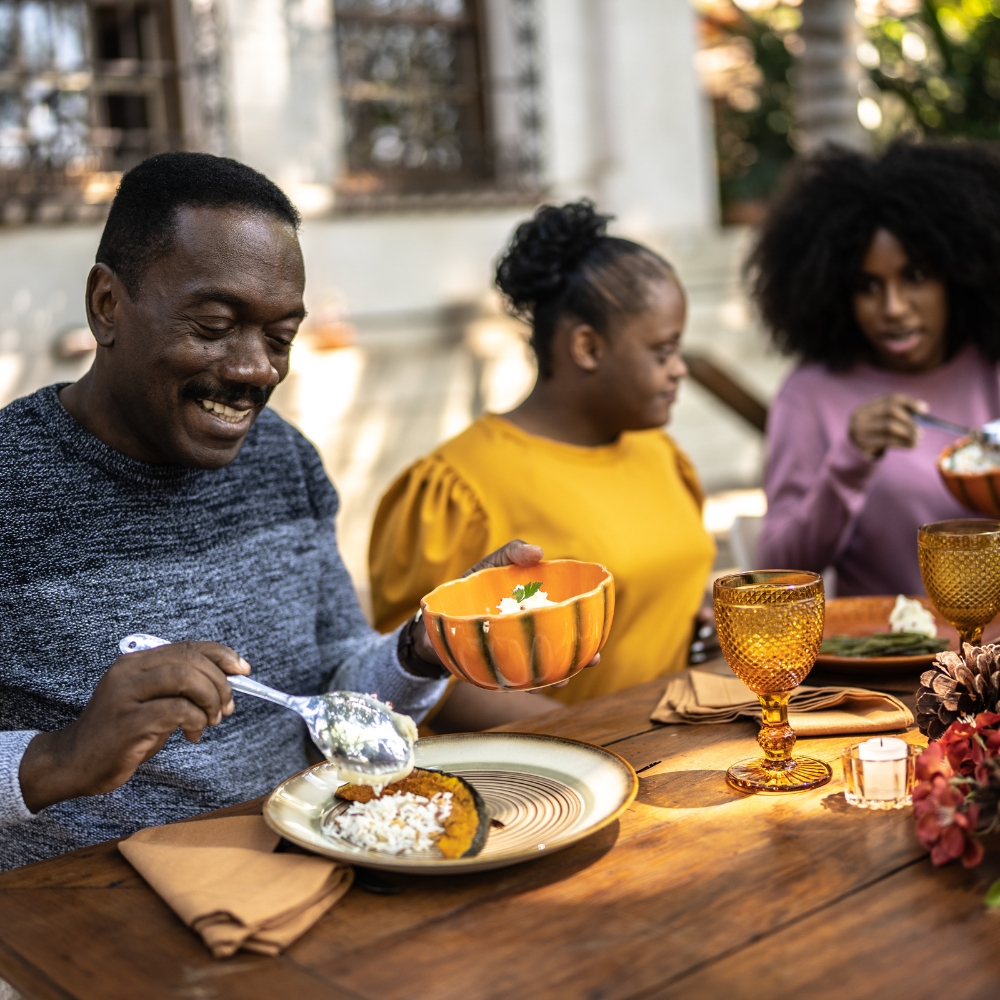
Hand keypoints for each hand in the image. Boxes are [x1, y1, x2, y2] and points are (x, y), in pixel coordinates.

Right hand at [18, 642, 249, 812]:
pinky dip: (196, 722)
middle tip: (226, 708)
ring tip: (211, 721)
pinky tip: (192, 735)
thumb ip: (181, 688)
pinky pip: (178, 711)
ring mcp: (126, 695)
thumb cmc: (121, 733)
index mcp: (136, 661)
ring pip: (187, 679)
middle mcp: (129, 671)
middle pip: (192, 662)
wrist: (74, 763)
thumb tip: (229, 680)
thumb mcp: (152, 702)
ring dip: (211, 701)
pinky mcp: (128, 721)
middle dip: (220, 684)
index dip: (222, 655)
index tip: (243, 669)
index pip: (189, 647)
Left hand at [414, 539, 600, 674]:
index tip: (597, 646)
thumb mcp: (492, 564)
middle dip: (578, 660)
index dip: (587, 635)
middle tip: (590, 662)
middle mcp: (529, 637)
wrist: (434, 619)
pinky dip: (517, 684)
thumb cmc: (470, 588)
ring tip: (561, 679)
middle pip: (560, 652)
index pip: (568, 626)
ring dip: (553, 676)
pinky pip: (509, 681)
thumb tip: (539, 552)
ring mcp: (511, 655)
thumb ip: (513, 552)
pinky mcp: (491, 671)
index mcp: (537, 614)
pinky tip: (523, 686)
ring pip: (539, 671)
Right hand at [848, 394, 927, 457]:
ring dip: (908, 433)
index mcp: (867, 406)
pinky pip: (887, 441)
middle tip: (921, 431)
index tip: (925, 411)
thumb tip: (923, 411)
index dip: (910, 403)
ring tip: (918, 439)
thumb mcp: (882, 420)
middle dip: (909, 421)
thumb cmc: (875, 433)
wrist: (854, 450)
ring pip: (890, 427)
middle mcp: (860, 415)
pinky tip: (912, 446)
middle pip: (891, 411)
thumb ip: (898, 414)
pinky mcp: (863, 443)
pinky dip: (903, 443)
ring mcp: (859, 429)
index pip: (892, 398)